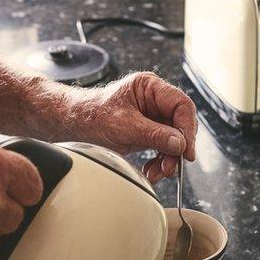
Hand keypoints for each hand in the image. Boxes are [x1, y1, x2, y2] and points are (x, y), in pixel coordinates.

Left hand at [79, 72, 196, 182]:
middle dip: (176, 148)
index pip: (181, 105)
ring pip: (173, 140)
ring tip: (159, 172)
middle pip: (180, 124)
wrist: (72, 125)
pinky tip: (151, 170)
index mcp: (150, 87)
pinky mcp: (147, 133)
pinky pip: (163, 148)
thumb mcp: (122, 125)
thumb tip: (179, 144)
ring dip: (168, 159)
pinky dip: (160, 162)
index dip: (187, 128)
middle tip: (171, 167)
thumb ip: (153, 134)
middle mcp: (154, 100)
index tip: (185, 150)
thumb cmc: (91, 115)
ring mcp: (152, 117)